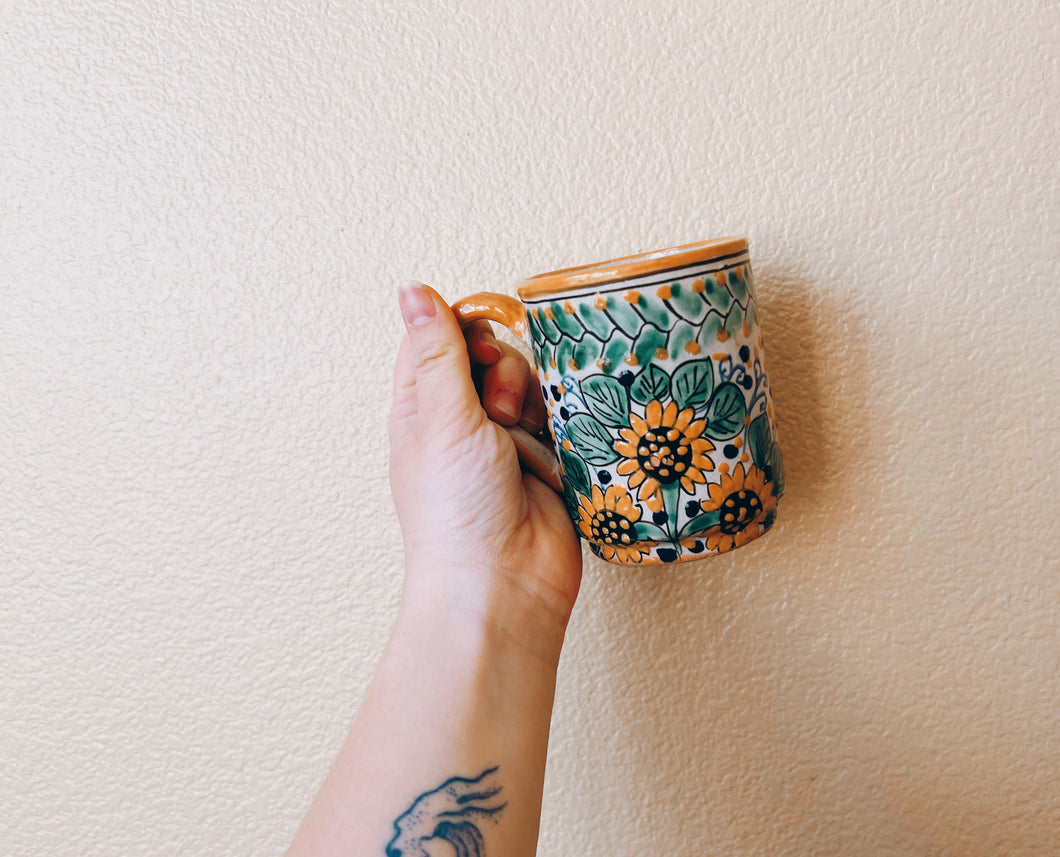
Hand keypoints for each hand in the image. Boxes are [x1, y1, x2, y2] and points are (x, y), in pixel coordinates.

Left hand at [389, 282, 581, 657]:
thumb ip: (438, 349)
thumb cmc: (457, 510)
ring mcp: (507, 444)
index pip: (440, 339)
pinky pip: (563, 419)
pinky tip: (554, 454)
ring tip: (524, 444)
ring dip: (534, 406)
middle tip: (498, 413)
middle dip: (505, 375)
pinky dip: (561, 430)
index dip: (464, 330)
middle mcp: (463, 423)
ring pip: (534, 386)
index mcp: (423, 408)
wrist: (505, 583)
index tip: (481, 344)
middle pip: (494, 357)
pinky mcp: (547, 463)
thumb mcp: (441, 416)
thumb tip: (412, 289)